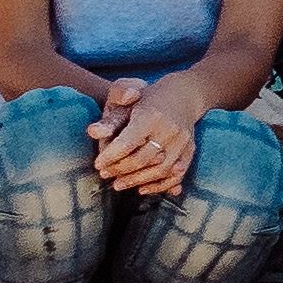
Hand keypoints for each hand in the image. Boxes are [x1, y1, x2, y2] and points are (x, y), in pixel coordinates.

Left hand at [85, 77, 195, 197]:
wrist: (184, 94)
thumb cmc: (148, 99)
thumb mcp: (126, 103)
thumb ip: (109, 120)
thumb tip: (92, 132)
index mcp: (151, 115)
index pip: (127, 143)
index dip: (110, 157)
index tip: (97, 164)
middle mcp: (170, 129)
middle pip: (143, 159)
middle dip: (120, 170)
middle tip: (104, 175)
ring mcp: (183, 141)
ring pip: (161, 170)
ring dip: (137, 181)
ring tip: (118, 185)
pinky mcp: (191, 150)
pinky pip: (177, 174)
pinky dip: (160, 185)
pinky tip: (143, 189)